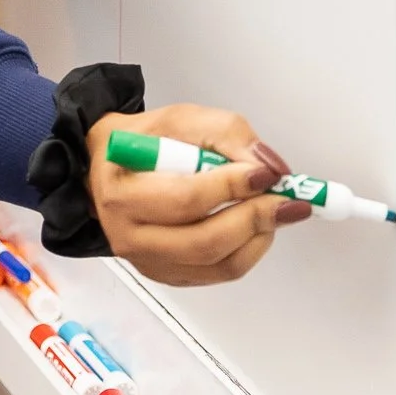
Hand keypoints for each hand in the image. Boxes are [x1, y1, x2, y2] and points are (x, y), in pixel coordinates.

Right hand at [87, 102, 309, 286]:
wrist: (109, 168)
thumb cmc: (145, 142)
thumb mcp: (179, 119)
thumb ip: (226, 133)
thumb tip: (270, 167)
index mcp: (123, 190)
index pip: (186, 198)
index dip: (233, 186)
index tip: (268, 173)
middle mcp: (129, 234)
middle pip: (205, 240)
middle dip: (255, 217)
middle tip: (286, 199)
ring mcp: (148, 261)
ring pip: (217, 263)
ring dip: (258, 236)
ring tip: (275, 210)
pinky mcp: (167, 275)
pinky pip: (219, 274)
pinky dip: (248, 251)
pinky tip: (256, 226)